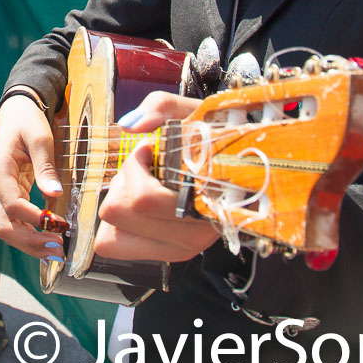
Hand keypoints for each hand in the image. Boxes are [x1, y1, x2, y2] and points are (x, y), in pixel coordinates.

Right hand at [0, 93, 64, 257]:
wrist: (14, 113)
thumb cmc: (27, 122)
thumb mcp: (40, 137)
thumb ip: (45, 167)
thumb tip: (54, 194)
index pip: (11, 204)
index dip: (33, 220)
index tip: (58, 224)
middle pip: (2, 225)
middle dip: (29, 242)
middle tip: (57, 249)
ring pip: (5, 228)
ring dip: (29, 243)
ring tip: (56, 251)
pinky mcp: (4, 196)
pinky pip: (12, 222)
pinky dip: (28, 235)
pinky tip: (47, 241)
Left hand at [94, 92, 220, 261]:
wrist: (249, 169)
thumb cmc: (218, 140)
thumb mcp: (193, 112)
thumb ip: (160, 106)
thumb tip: (130, 125)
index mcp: (202, 200)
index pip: (142, 199)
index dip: (136, 165)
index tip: (150, 148)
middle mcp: (194, 234)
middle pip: (118, 214)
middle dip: (125, 183)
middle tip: (147, 169)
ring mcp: (184, 248)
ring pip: (113, 236)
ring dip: (123, 205)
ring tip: (148, 186)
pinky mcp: (172, 255)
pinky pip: (118, 246)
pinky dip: (124, 224)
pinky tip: (145, 204)